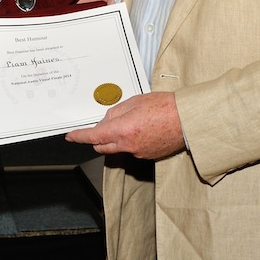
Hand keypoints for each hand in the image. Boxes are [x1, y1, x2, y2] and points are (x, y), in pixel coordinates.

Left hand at [65, 92, 184, 159]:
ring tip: (131, 123)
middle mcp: (128, 145)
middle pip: (102, 146)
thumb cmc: (166, 107)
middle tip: (104, 124)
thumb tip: (106, 121)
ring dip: (115, 139)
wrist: (188, 120)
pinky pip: (131, 150)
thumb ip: (116, 112)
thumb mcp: (135, 102)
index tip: (70, 136)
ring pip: (117, 148)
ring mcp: (138, 153)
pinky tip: (142, 130)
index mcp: (122, 130)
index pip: (93, 136)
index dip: (78, 137)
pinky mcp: (148, 157)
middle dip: (98, 137)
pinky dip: (130, 142)